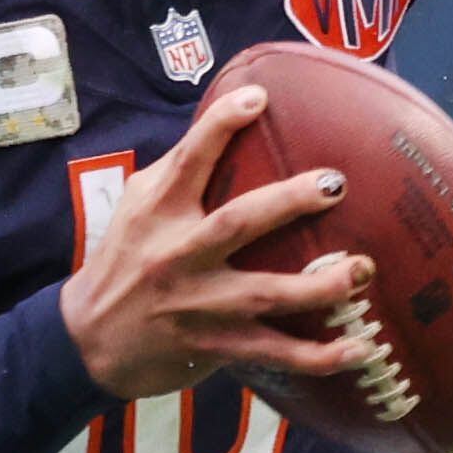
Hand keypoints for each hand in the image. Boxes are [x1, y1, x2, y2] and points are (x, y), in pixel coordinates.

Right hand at [57, 82, 378, 401]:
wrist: (89, 340)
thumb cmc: (123, 264)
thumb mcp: (135, 211)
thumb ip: (176, 175)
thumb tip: (227, 123)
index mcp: (156, 213)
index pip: (189, 160)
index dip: (221, 125)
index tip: (258, 96)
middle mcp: (176, 255)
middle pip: (238, 223)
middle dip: (290, 202)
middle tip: (336, 184)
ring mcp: (198, 304)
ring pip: (267, 293)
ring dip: (321, 285)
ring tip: (363, 269)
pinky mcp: (214, 345)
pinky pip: (273, 350)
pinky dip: (318, 356)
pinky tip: (359, 347)